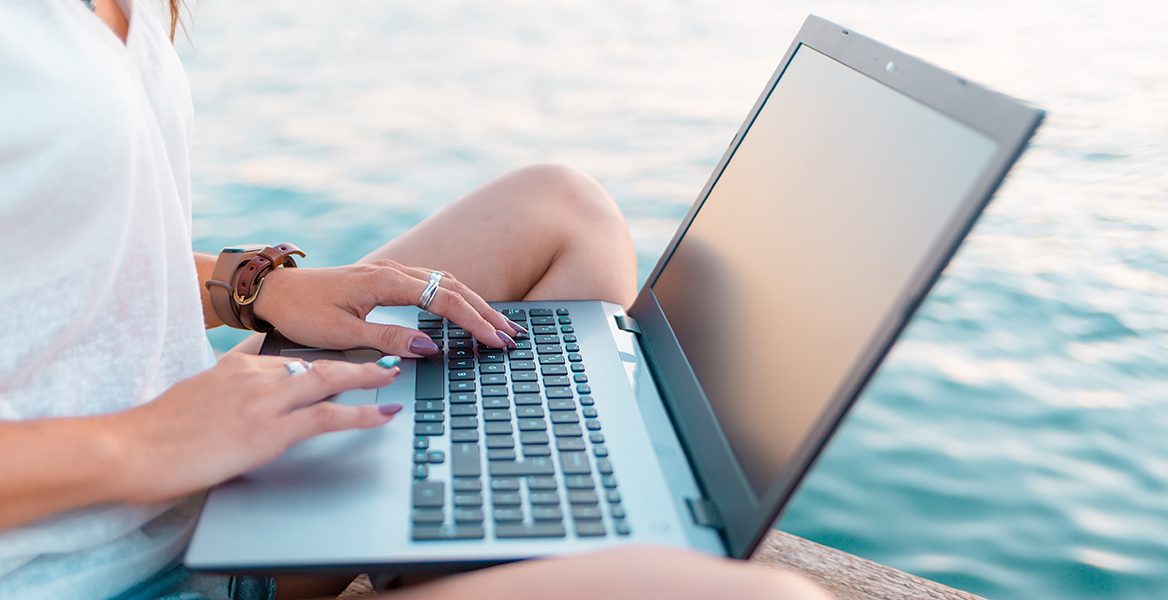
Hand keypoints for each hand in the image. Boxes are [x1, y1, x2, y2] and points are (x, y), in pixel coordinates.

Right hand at [106, 353, 402, 503]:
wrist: (130, 448)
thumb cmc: (154, 433)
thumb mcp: (194, 399)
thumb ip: (221, 394)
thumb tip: (235, 405)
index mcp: (235, 366)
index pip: (290, 359)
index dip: (322, 361)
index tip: (343, 361)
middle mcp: (253, 375)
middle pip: (317, 363)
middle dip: (356, 362)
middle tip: (385, 361)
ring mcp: (263, 401)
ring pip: (329, 381)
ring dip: (368, 379)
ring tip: (393, 378)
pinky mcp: (268, 430)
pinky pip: (326, 416)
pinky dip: (361, 413)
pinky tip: (383, 413)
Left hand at [252, 259, 526, 356]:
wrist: (272, 291)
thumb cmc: (301, 312)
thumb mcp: (343, 333)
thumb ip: (388, 340)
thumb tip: (429, 347)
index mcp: (385, 282)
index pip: (444, 300)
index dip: (474, 321)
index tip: (495, 341)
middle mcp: (392, 270)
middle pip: (452, 287)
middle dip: (484, 311)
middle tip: (510, 335)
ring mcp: (390, 271)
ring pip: (443, 282)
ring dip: (473, 303)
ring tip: (497, 324)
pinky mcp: (384, 278)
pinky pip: (429, 283)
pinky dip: (454, 297)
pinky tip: (465, 309)